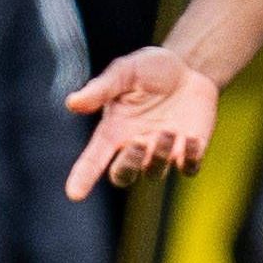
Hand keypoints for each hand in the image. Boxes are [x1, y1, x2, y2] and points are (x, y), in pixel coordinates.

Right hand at [66, 48, 219, 198]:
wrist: (189, 68)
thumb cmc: (149, 70)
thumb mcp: (124, 72)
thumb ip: (101, 89)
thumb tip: (72, 103)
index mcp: (113, 131)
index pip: (93, 160)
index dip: (83, 177)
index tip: (74, 194)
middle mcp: (135, 146)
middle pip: (123, 175)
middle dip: (127, 165)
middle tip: (137, 142)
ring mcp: (162, 152)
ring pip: (154, 173)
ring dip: (159, 155)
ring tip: (166, 130)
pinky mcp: (189, 151)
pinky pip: (188, 168)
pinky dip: (189, 158)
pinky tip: (190, 137)